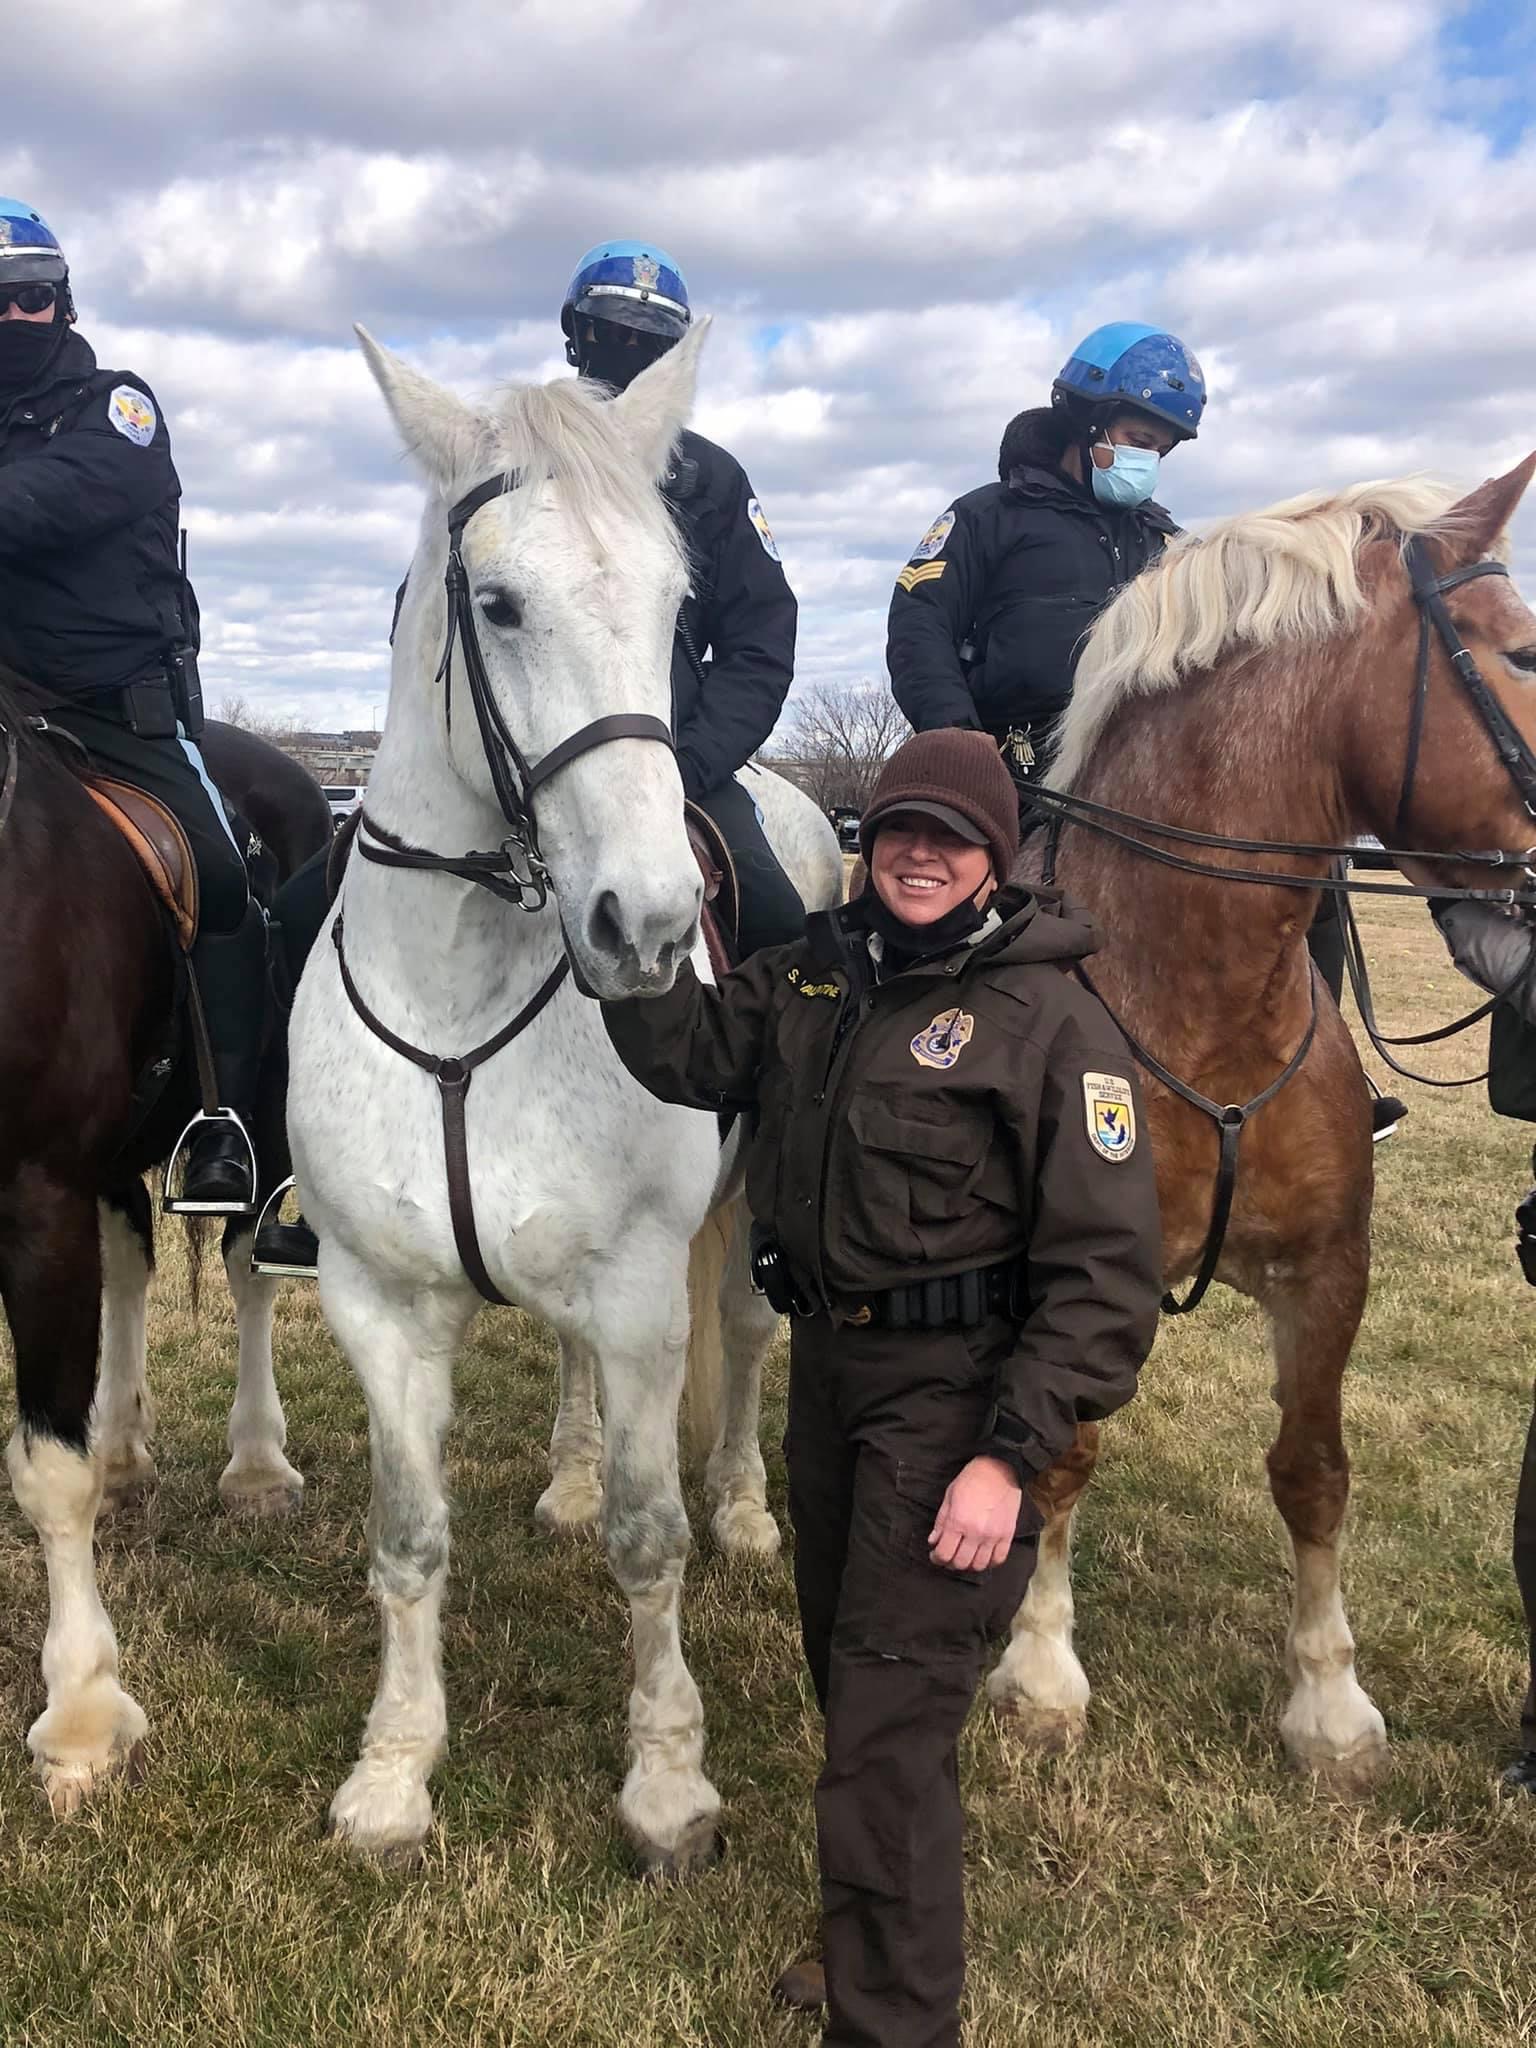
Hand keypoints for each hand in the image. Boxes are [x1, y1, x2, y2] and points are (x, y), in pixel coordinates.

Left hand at [927, 1455, 1022, 1573]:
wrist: (999, 1470)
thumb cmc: (972, 1479)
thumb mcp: (949, 1496)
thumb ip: (941, 1521)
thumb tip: (933, 1541)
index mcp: (958, 1521)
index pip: (944, 1553)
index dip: (937, 1558)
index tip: (935, 1555)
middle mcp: (976, 1532)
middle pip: (961, 1563)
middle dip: (951, 1563)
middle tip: (948, 1557)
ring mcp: (993, 1535)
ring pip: (979, 1565)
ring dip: (969, 1565)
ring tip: (965, 1557)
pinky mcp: (1007, 1535)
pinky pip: (998, 1559)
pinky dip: (989, 1562)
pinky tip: (983, 1556)